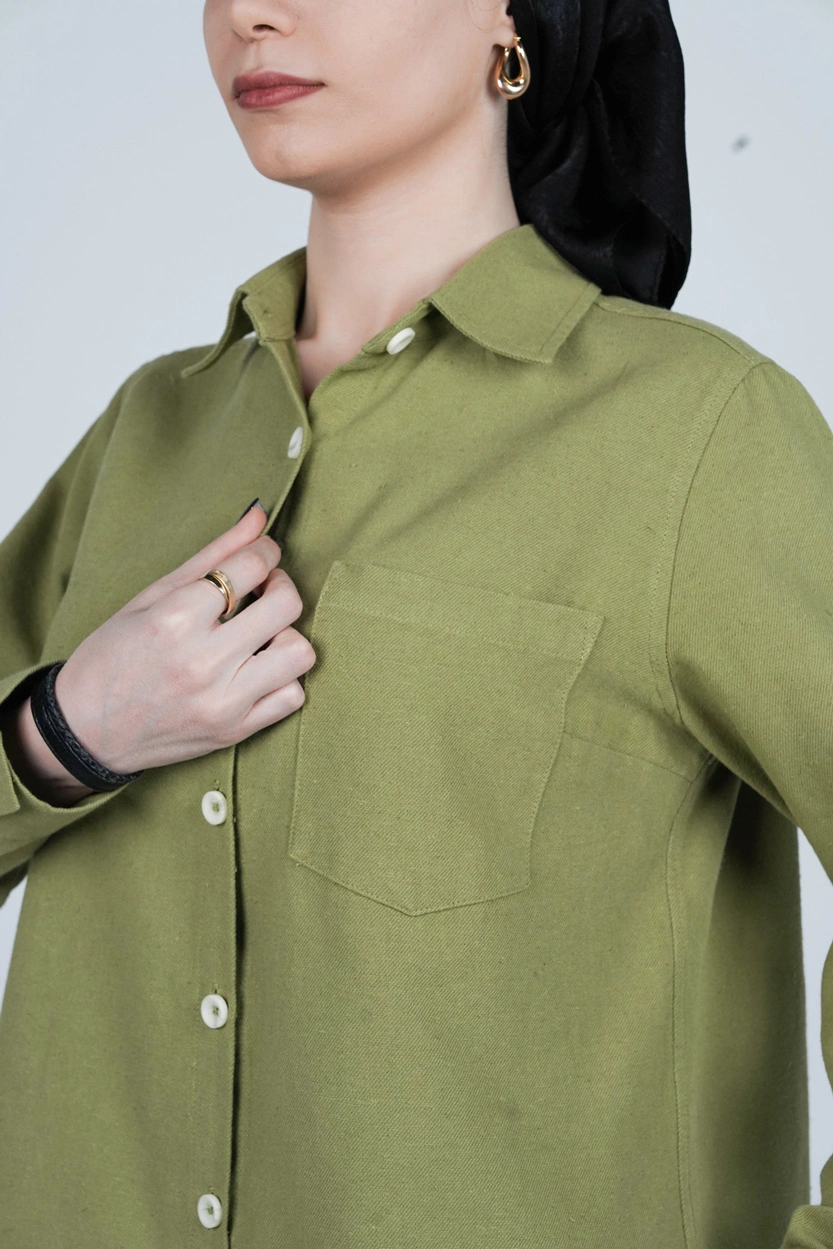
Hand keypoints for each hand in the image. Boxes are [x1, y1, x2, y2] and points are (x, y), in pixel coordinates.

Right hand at [44, 503, 315, 777]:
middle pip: (286, 605)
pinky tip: (258, 669)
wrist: (84, 729)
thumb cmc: (112, 656)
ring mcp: (222, 701)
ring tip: (262, 634)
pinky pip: (293, 696)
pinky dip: (284, 678)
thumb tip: (259, 515)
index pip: (251, 566)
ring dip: (287, 635)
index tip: (260, 555)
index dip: (265, 552)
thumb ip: (212, 554)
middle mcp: (203, 661)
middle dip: (281, 586)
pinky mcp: (234, 731)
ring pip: (299, 652)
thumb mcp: (152, 595)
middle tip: (264, 589)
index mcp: (175, 619)